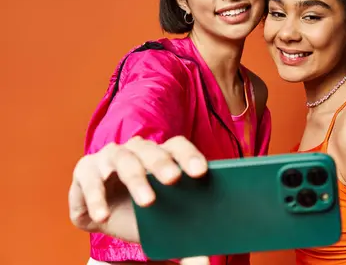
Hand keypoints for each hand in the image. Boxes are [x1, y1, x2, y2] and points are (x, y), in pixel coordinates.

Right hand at [68, 136, 207, 242]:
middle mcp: (136, 150)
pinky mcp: (85, 170)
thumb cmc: (138, 212)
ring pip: (123, 160)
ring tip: (147, 202)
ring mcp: (109, 157)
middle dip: (162, 164)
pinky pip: (90, 181)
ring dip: (135, 179)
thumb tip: (205, 258)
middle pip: (151, 151)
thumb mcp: (161, 219)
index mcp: (160, 154)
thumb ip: (182, 231)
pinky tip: (103, 216)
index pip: (177, 147)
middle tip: (174, 180)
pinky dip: (96, 199)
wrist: (103, 216)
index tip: (200, 172)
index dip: (189, 156)